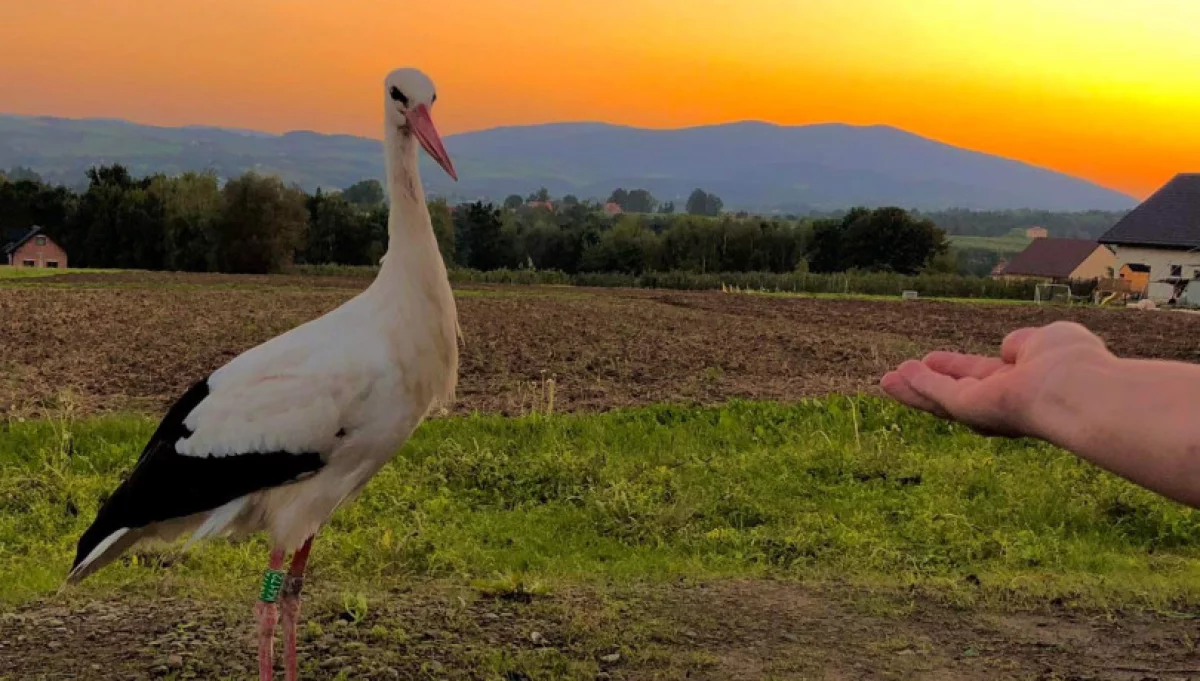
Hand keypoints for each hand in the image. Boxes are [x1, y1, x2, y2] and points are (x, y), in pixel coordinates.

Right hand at [879, 321, 1112, 437]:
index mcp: (1023, 383)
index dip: (959, 368)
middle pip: (955, 393)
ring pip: (940, 399)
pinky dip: (919, 384)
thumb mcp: (1047, 339)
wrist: (1079, 391)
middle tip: (900, 375)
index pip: (984, 375)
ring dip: (914, 389)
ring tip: (886, 380)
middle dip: (928, 384)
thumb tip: (1009, 349)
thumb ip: (1024, 344)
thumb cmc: (1073, 363)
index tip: (937, 360)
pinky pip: (940, 394)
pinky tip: (899, 375)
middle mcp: (1002, 402)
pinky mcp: (970, 410)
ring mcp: (985, 409)